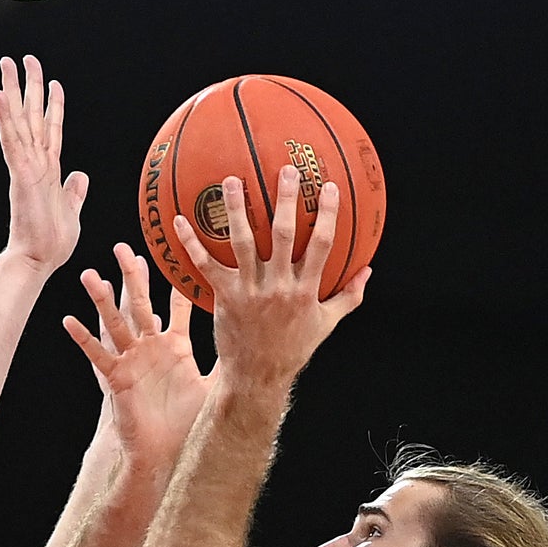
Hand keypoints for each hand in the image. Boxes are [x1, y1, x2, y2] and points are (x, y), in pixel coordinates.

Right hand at [0, 55, 89, 277]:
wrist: (38, 259)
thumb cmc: (52, 242)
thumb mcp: (72, 211)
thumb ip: (74, 192)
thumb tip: (80, 176)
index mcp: (49, 170)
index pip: (51, 130)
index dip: (53, 106)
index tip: (53, 83)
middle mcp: (36, 162)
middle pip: (31, 116)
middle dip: (29, 86)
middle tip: (24, 58)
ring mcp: (26, 166)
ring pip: (18, 121)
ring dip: (12, 91)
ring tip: (7, 64)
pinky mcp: (20, 174)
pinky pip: (12, 140)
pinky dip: (5, 118)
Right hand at [64, 243, 210, 468]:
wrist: (166, 451)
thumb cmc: (189, 421)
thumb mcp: (213, 385)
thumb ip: (229, 360)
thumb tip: (257, 344)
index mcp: (175, 346)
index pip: (175, 306)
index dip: (175, 280)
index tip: (174, 252)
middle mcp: (151, 347)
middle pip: (140, 303)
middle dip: (131, 275)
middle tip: (123, 247)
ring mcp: (132, 360)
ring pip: (115, 322)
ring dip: (102, 299)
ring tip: (90, 274)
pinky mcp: (117, 377)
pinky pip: (98, 355)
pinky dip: (83, 338)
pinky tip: (69, 320)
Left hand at [174, 165, 371, 387]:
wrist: (257, 377)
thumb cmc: (292, 349)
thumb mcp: (325, 324)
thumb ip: (348, 296)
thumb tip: (368, 271)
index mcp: (305, 290)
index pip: (322, 245)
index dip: (327, 216)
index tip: (329, 187)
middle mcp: (278, 286)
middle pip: (283, 236)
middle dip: (286, 201)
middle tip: (285, 170)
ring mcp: (249, 291)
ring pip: (243, 243)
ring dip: (236, 210)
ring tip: (230, 180)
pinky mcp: (224, 297)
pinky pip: (205, 265)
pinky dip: (191, 243)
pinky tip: (179, 221)